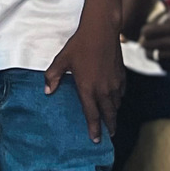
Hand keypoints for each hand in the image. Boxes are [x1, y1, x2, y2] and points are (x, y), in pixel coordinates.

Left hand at [45, 16, 124, 141]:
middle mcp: (103, 89)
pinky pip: (121, 93)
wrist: (101, 31)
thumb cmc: (80, 45)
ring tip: (110, 119)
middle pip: (108, 114)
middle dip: (108, 127)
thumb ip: (53, 76)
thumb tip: (47, 91)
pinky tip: (114, 99)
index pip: (92, 115)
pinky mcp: (122, 76)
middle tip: (108, 135)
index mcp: (88, 88)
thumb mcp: (62, 60)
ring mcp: (114, 83)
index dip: (94, 129)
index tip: (96, 140)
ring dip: (113, 113)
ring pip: (116, 105)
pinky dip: (118, 99)